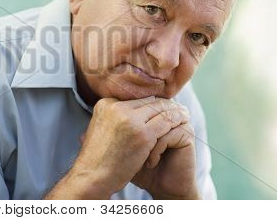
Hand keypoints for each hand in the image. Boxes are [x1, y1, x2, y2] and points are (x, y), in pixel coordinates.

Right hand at [72, 96, 189, 197]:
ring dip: (173, 112)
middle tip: (178, 108)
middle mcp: (116, 107)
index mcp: (105, 104)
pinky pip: (165, 123)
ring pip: (159, 109)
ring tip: (184, 115)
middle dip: (164, 105)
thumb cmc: (97, 158)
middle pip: (147, 101)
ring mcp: (129, 119)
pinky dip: (175, 123)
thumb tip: (129, 113)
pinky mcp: (142, 133)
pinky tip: (183, 124)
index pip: (135, 99)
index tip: (162, 107)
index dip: (150, 103)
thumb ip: (113, 118)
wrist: (92, 177)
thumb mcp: (99, 129)